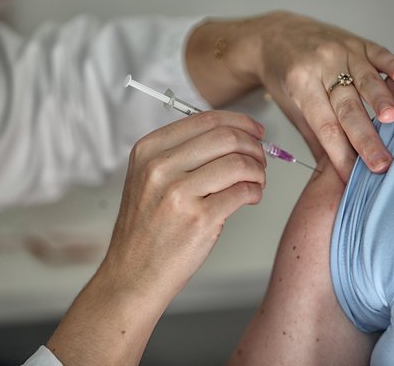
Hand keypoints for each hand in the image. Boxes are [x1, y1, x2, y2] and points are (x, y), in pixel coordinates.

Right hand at [106, 110, 265, 299]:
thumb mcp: (148, 179)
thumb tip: (232, 135)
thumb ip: (183, 153)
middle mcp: (160, 167)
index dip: (240, 122)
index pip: (206, 119)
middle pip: (226, 137)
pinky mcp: (198, 219)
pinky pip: (242, 192)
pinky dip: (255, 192)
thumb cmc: (147, 229)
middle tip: (261, 158)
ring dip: (258, 170)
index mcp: (149, 150)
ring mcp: (178, 194)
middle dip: (254, 146)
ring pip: (238, 163)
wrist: (133, 274)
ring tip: (257, 181)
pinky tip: (250, 197)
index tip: (255, 131)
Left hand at [187, 11, 393, 181]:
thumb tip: (332, 176)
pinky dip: (392, 65)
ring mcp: (341, 50)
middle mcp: (321, 65)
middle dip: (365, 138)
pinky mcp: (358, 41)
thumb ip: (315, 137)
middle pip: (347, 107)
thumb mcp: (291, 106)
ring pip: (365, 80)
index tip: (353, 178)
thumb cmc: (284, 75)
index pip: (324, 127)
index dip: (340, 154)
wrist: (278, 34)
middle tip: (382, 164)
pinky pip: (378, 53)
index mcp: (301, 85)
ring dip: (382, 101)